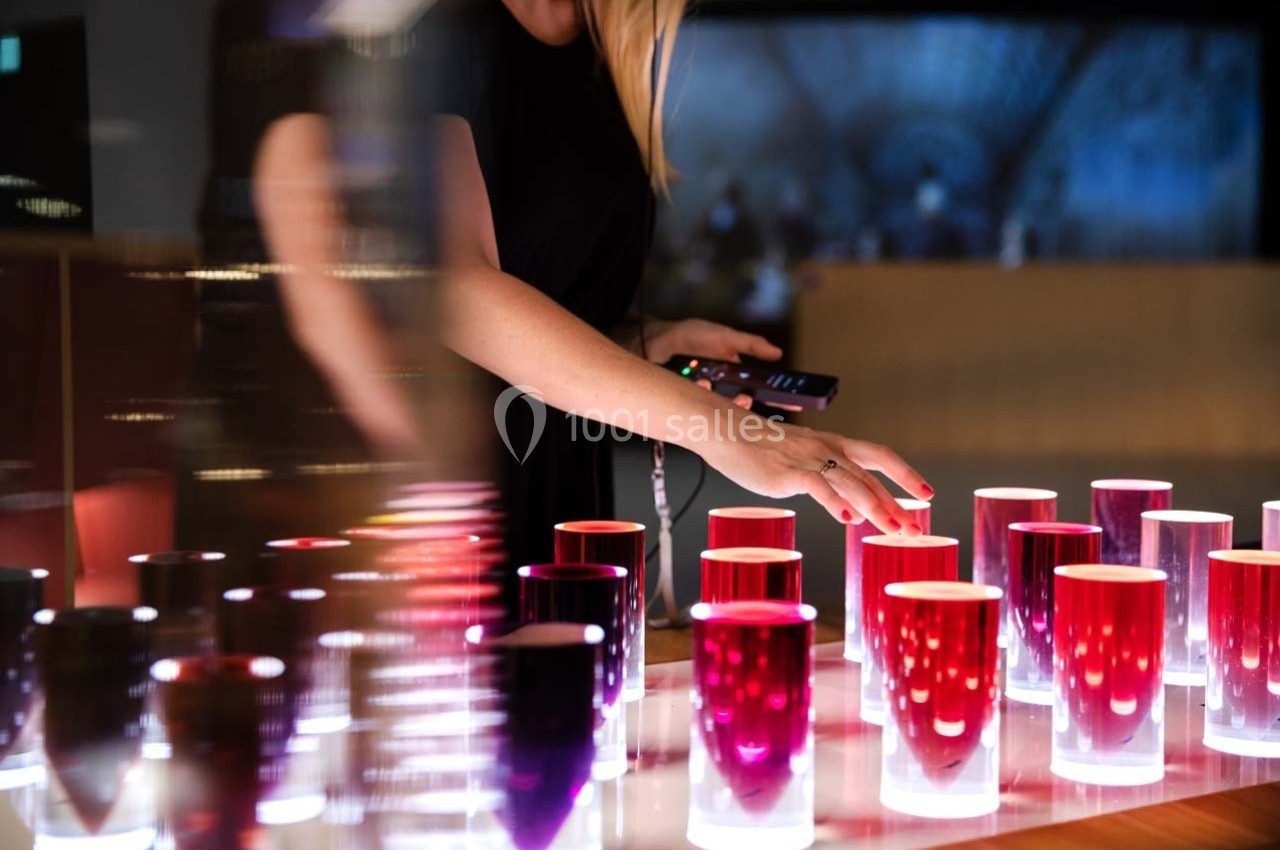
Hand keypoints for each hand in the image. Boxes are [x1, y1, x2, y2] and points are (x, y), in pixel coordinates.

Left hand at [644, 318, 781, 407]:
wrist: (657, 339)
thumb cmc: (692, 337)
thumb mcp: (725, 337)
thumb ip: (751, 345)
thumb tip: (777, 353)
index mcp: (735, 376)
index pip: (761, 391)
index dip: (777, 398)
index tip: (794, 401)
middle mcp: (722, 390)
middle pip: (742, 407)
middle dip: (744, 404)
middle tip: (745, 398)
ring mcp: (705, 398)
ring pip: (721, 411)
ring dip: (718, 400)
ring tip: (708, 382)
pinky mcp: (688, 402)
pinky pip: (697, 408)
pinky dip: (698, 395)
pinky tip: (696, 382)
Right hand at [697, 414, 933, 532]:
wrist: (724, 431)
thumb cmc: (758, 447)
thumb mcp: (800, 457)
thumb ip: (825, 476)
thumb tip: (849, 505)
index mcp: (832, 443)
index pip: (879, 455)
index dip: (905, 474)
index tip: (927, 494)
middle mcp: (825, 448)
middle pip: (870, 475)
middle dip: (896, 503)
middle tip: (914, 528)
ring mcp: (806, 458)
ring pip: (850, 482)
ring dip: (875, 507)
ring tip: (892, 530)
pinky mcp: (785, 471)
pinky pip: (816, 486)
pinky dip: (834, 502)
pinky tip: (847, 519)